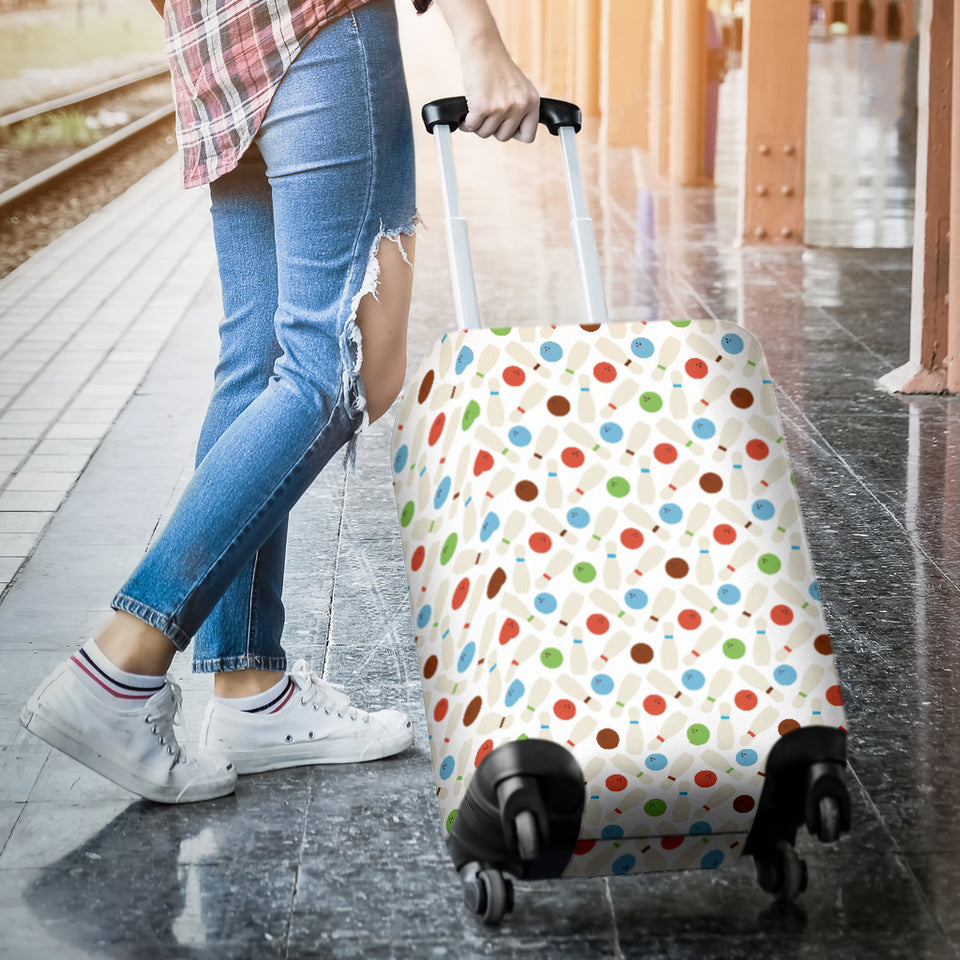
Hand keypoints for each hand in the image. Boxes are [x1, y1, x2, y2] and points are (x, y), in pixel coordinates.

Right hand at [433, 0, 538, 142]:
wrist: (483, 47)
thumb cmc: (496, 66)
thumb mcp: (519, 87)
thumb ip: (521, 109)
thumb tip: (513, 133)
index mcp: (532, 102)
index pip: (528, 136)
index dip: (513, 133)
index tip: (504, 125)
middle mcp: (519, 106)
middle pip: (504, 137)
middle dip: (492, 129)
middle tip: (486, 115)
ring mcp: (501, 107)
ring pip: (486, 133)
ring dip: (477, 125)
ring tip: (476, 110)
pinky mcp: (483, 107)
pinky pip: (472, 127)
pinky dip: (466, 123)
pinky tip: (466, 114)